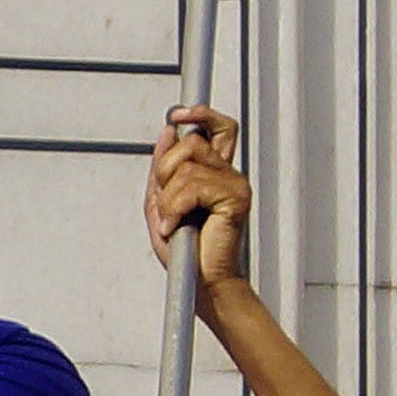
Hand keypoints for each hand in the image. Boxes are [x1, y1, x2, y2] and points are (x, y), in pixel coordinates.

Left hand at [144, 105, 250, 305]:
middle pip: (191, 141)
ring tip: (172, 222)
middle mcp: (229, 174)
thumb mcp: (161, 204)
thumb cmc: (185, 251)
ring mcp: (235, 185)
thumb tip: (167, 132)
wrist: (199, 283)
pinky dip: (175, 209)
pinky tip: (177, 227)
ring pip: (187, 165)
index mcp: (215, 172)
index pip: (218, 127)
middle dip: (165, 171)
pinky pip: (193, 187)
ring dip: (168, 198)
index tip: (177, 115)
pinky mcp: (235, 198)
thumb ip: (161, 169)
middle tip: (167, 203)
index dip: (200, 113)